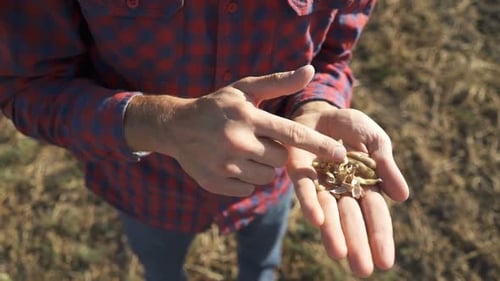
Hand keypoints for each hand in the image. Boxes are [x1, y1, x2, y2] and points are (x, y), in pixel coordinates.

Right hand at [124, 66, 345, 196]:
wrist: (176, 127)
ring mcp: (225, 165)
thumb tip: (311, 70)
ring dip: (262, 166)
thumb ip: (279, 82)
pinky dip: (246, 179)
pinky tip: (232, 163)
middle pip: (280, 159)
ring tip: (244, 151)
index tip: (341, 154)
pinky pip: (248, 189)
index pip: (293, 134)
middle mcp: (238, 142)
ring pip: (266, 177)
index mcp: (249, 117)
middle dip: (276, 152)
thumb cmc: (217, 106)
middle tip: (259, 140)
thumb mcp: (245, 89)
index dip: (320, 145)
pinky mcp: (216, 183)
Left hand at [288, 101, 408, 276]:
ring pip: (328, 211)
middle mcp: (342, 189)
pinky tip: (317, 220)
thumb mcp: (375, 140)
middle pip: (352, 219)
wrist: (321, 110)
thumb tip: (402, 197)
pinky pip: (306, 190)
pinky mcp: (299, 173)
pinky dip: (312, 204)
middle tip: (363, 270)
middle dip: (358, 243)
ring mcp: (320, 183)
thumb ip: (386, 165)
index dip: (380, 236)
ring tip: (340, 255)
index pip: (375, 213)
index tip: (385, 262)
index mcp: (365, 184)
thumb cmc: (351, 127)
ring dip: (334, 233)